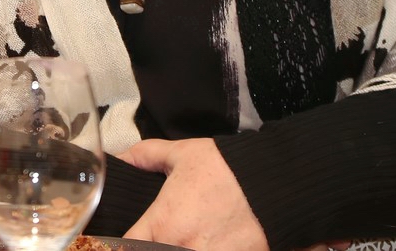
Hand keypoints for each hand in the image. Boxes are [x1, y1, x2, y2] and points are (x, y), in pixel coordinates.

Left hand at [120, 137, 267, 250]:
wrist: (274, 184)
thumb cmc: (227, 168)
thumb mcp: (181, 154)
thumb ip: (145, 156)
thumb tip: (122, 158)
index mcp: (162, 224)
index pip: (124, 247)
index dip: (121, 244)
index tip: (129, 237)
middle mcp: (179, 248)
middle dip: (151, 246)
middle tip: (165, 235)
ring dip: (179, 248)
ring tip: (189, 238)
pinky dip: (206, 250)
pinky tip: (207, 242)